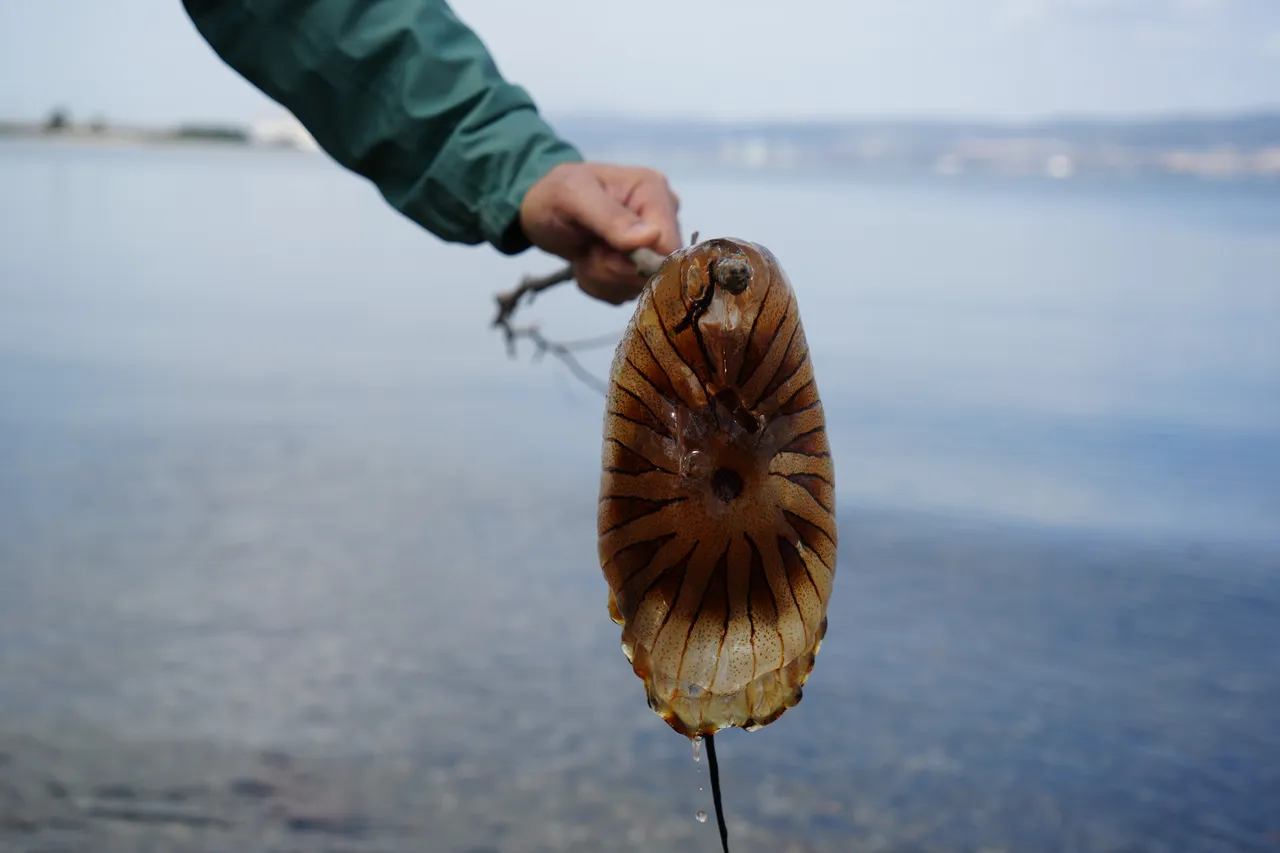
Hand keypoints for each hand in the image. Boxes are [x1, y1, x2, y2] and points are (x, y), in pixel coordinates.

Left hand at [519, 162, 681, 304]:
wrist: (540, 209)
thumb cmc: (555, 194)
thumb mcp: (574, 197)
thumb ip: (611, 218)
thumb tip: (651, 237)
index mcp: (654, 192)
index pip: (670, 246)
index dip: (639, 262)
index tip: (605, 253)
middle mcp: (661, 219)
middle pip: (654, 271)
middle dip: (613, 270)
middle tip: (589, 250)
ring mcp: (651, 246)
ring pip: (637, 287)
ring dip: (603, 278)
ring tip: (586, 253)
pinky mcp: (637, 267)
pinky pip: (624, 293)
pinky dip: (600, 285)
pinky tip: (588, 262)